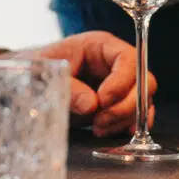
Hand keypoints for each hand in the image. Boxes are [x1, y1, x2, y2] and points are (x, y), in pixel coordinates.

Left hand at [21, 31, 156, 136]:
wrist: (34, 83)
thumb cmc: (39, 71)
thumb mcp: (47, 76)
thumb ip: (69, 88)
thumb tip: (91, 105)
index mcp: (100, 46)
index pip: (128, 58)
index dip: (122, 81)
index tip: (103, 101)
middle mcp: (115, 64)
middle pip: (144, 82)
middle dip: (125, 106)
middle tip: (99, 121)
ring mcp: (120, 84)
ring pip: (143, 101)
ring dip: (124, 119)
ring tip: (98, 128)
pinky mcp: (118, 104)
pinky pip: (137, 116)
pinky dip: (128, 127)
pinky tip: (110, 132)